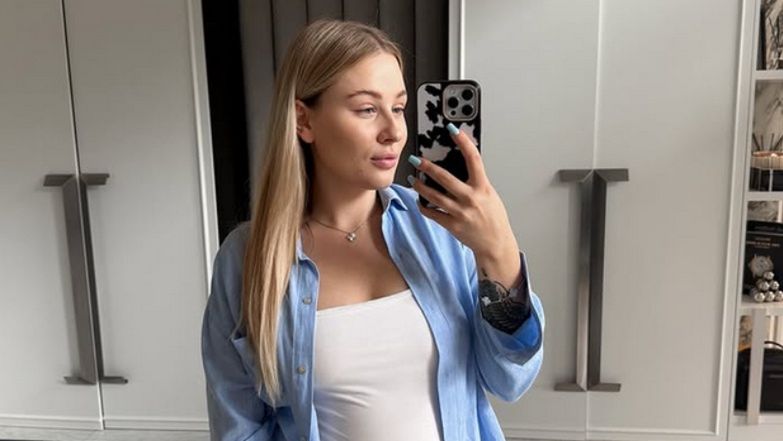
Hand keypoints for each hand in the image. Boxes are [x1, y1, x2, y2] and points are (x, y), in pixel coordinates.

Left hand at [407, 123, 518, 261]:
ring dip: (420, 186)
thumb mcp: (490, 194)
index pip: (473, 159)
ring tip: (412, 178)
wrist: (496, 243)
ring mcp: (460, 212)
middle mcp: (471, 199)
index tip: (453, 129)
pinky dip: (423, 205)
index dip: (463, 142)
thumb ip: (476, 181)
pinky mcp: (452, 225)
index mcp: (483, 188)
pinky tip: (419, 199)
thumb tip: (462, 166)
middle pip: (445, 178)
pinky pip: (432, 213)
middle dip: (428, 167)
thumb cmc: (494, 218)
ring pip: (434, 196)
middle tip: (416, 159)